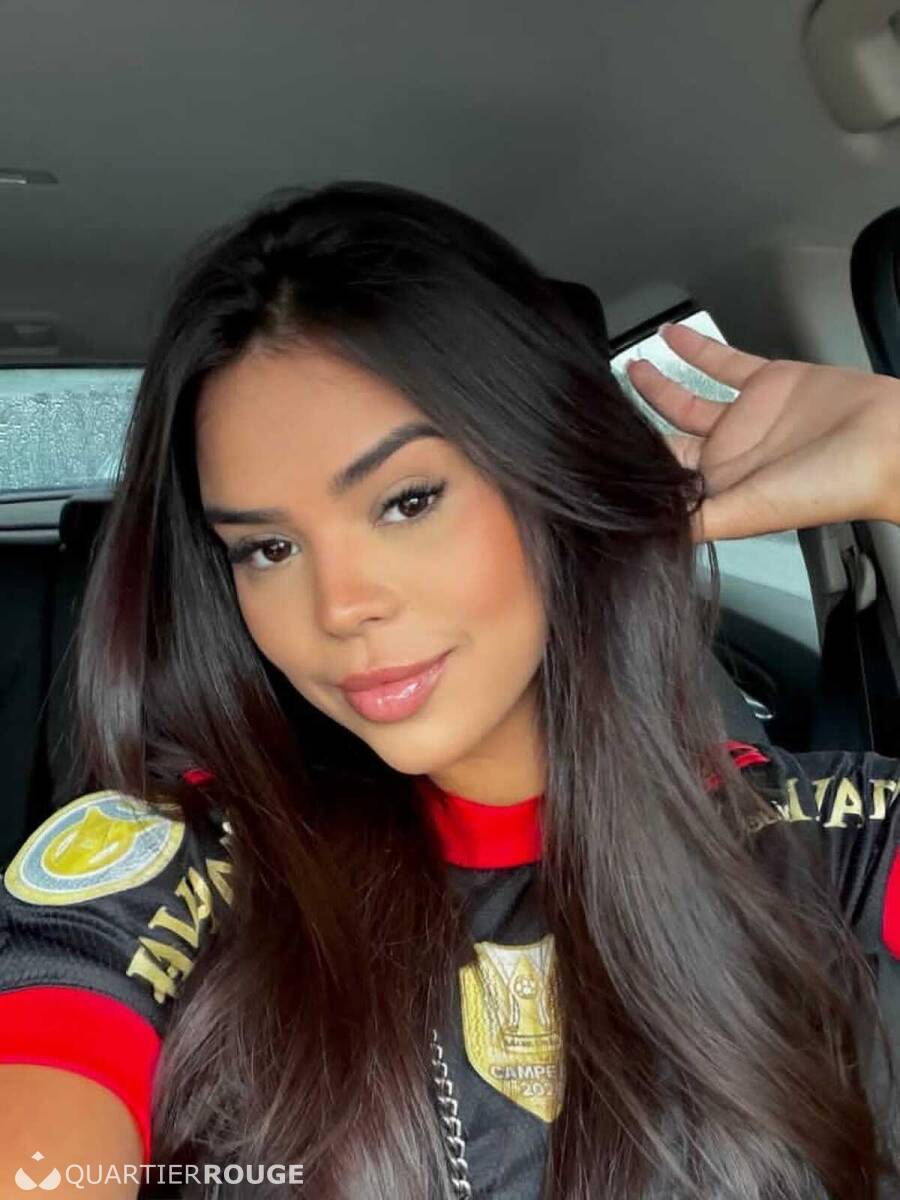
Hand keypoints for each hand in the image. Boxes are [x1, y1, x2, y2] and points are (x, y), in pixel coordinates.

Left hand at [625, 323, 899, 543]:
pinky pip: (722, 363)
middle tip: (601, 413)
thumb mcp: (751, 511)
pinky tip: (669, 336)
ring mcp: (747, 418)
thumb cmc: (833, 486)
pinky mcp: (768, 382)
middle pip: (668, 440)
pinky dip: (694, 348)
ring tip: (628, 370)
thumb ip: (697, 520)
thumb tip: (647, 534)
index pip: (663, 481)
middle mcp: (730, 456)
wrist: (890, 441)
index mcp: (722, 489)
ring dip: (656, 385)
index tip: (597, 456)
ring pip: (688, 400)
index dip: (632, 469)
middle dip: (636, 428)